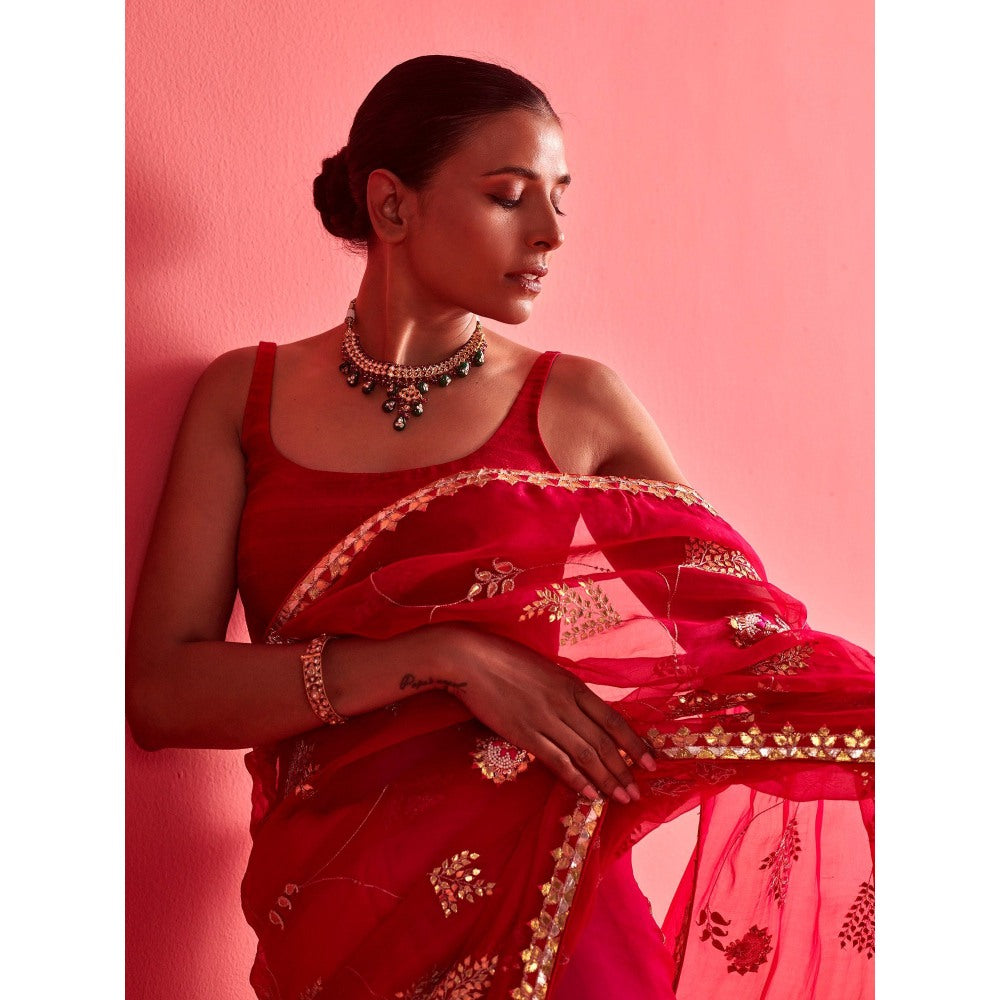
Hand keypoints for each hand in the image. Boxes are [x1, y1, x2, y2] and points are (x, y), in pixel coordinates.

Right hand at [424, 623, 656, 803]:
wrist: (471, 658)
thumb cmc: (506, 659)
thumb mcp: (546, 669)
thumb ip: (566, 690)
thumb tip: (585, 712)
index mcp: (572, 685)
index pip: (612, 718)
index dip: (634, 742)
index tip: (652, 761)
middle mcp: (565, 703)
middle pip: (603, 741)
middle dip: (625, 768)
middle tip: (639, 792)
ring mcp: (545, 719)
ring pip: (585, 754)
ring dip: (607, 778)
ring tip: (622, 798)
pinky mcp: (524, 733)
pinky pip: (557, 760)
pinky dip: (576, 778)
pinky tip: (589, 793)